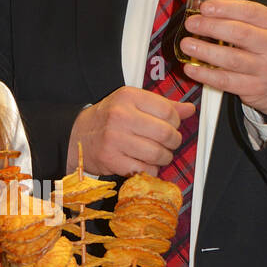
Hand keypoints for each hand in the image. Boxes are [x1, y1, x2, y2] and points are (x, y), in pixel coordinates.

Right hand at [68, 86, 195, 176]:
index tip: (170, 126)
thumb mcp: (133, 104)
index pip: (168, 111)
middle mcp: (121, 116)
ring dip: (163, 158)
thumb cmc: (109, 119)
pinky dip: (150, 169)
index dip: (176, 122)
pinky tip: (143, 163)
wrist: (77, 136)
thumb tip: (190, 109)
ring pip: (158, 154)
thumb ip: (163, 106)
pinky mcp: (111, 159)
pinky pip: (145, 169)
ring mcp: (115, 139)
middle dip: (173, 142)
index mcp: (128, 97)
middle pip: (166, 134)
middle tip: (167, 143)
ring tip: (157, 154)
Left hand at [180, 0, 266, 117]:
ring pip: (230, 58)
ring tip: (187, 45)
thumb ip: (243, 19)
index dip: (225, 8)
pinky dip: (205, 74)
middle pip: (239, 33)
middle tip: (192, 24)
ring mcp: (265, 69)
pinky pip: (225, 80)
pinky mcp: (254, 87)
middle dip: (211, 27)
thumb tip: (207, 11)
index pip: (250, 11)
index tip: (205, 7)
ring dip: (204, 50)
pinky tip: (191, 68)